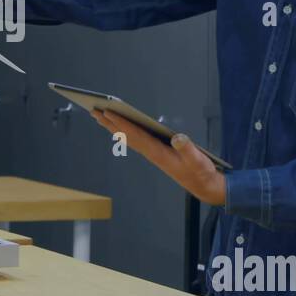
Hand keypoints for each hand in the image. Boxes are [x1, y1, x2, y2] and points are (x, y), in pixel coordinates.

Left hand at [91, 109, 225, 205]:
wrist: (202, 185)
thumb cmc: (200, 171)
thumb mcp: (197, 160)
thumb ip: (187, 149)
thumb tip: (177, 138)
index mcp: (158, 152)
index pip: (135, 135)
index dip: (121, 123)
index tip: (107, 112)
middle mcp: (151, 152)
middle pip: (126, 135)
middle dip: (109, 123)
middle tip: (93, 110)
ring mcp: (152, 153)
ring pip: (128, 137)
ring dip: (114, 127)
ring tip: (100, 116)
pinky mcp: (156, 153)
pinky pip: (136, 139)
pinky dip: (125, 131)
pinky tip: (119, 127)